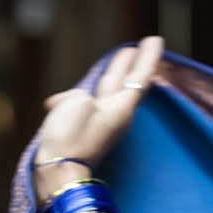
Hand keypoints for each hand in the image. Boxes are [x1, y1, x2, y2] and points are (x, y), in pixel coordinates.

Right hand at [33, 36, 163, 201]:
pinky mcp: (86, 132)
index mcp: (120, 108)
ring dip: (115, 74)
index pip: (140, 76)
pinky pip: (90, 105)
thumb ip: (79, 97)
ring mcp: (101, 124)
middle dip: (132, 63)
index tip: (155, 40)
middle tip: (138, 46)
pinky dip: (83, 94)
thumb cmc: (69, 137)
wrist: (57, 172)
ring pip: (111, 92)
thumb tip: (70, 104)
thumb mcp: (76, 104)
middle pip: (127, 83)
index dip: (148, 57)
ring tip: (122, 57)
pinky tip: (69, 95)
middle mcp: (115, 115)